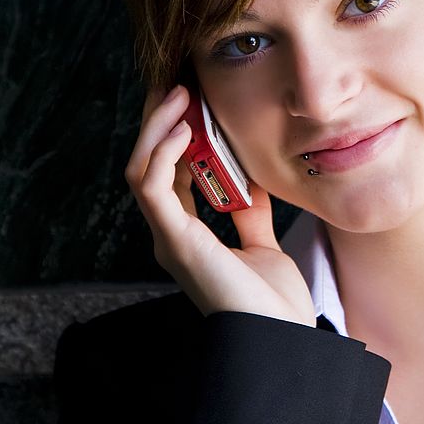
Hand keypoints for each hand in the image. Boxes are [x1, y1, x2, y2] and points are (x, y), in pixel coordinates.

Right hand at [124, 84, 315, 326]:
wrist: (280, 337)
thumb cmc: (273, 301)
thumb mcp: (262, 245)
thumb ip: (251, 216)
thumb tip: (252, 182)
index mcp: (189, 235)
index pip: (171, 176)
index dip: (177, 138)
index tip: (196, 104)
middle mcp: (172, 235)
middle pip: (151, 166)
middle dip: (161, 124)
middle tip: (179, 86)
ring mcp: (169, 238)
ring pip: (142, 170)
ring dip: (157, 128)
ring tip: (178, 94)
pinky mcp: (175, 241)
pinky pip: (152, 187)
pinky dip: (162, 152)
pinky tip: (180, 127)